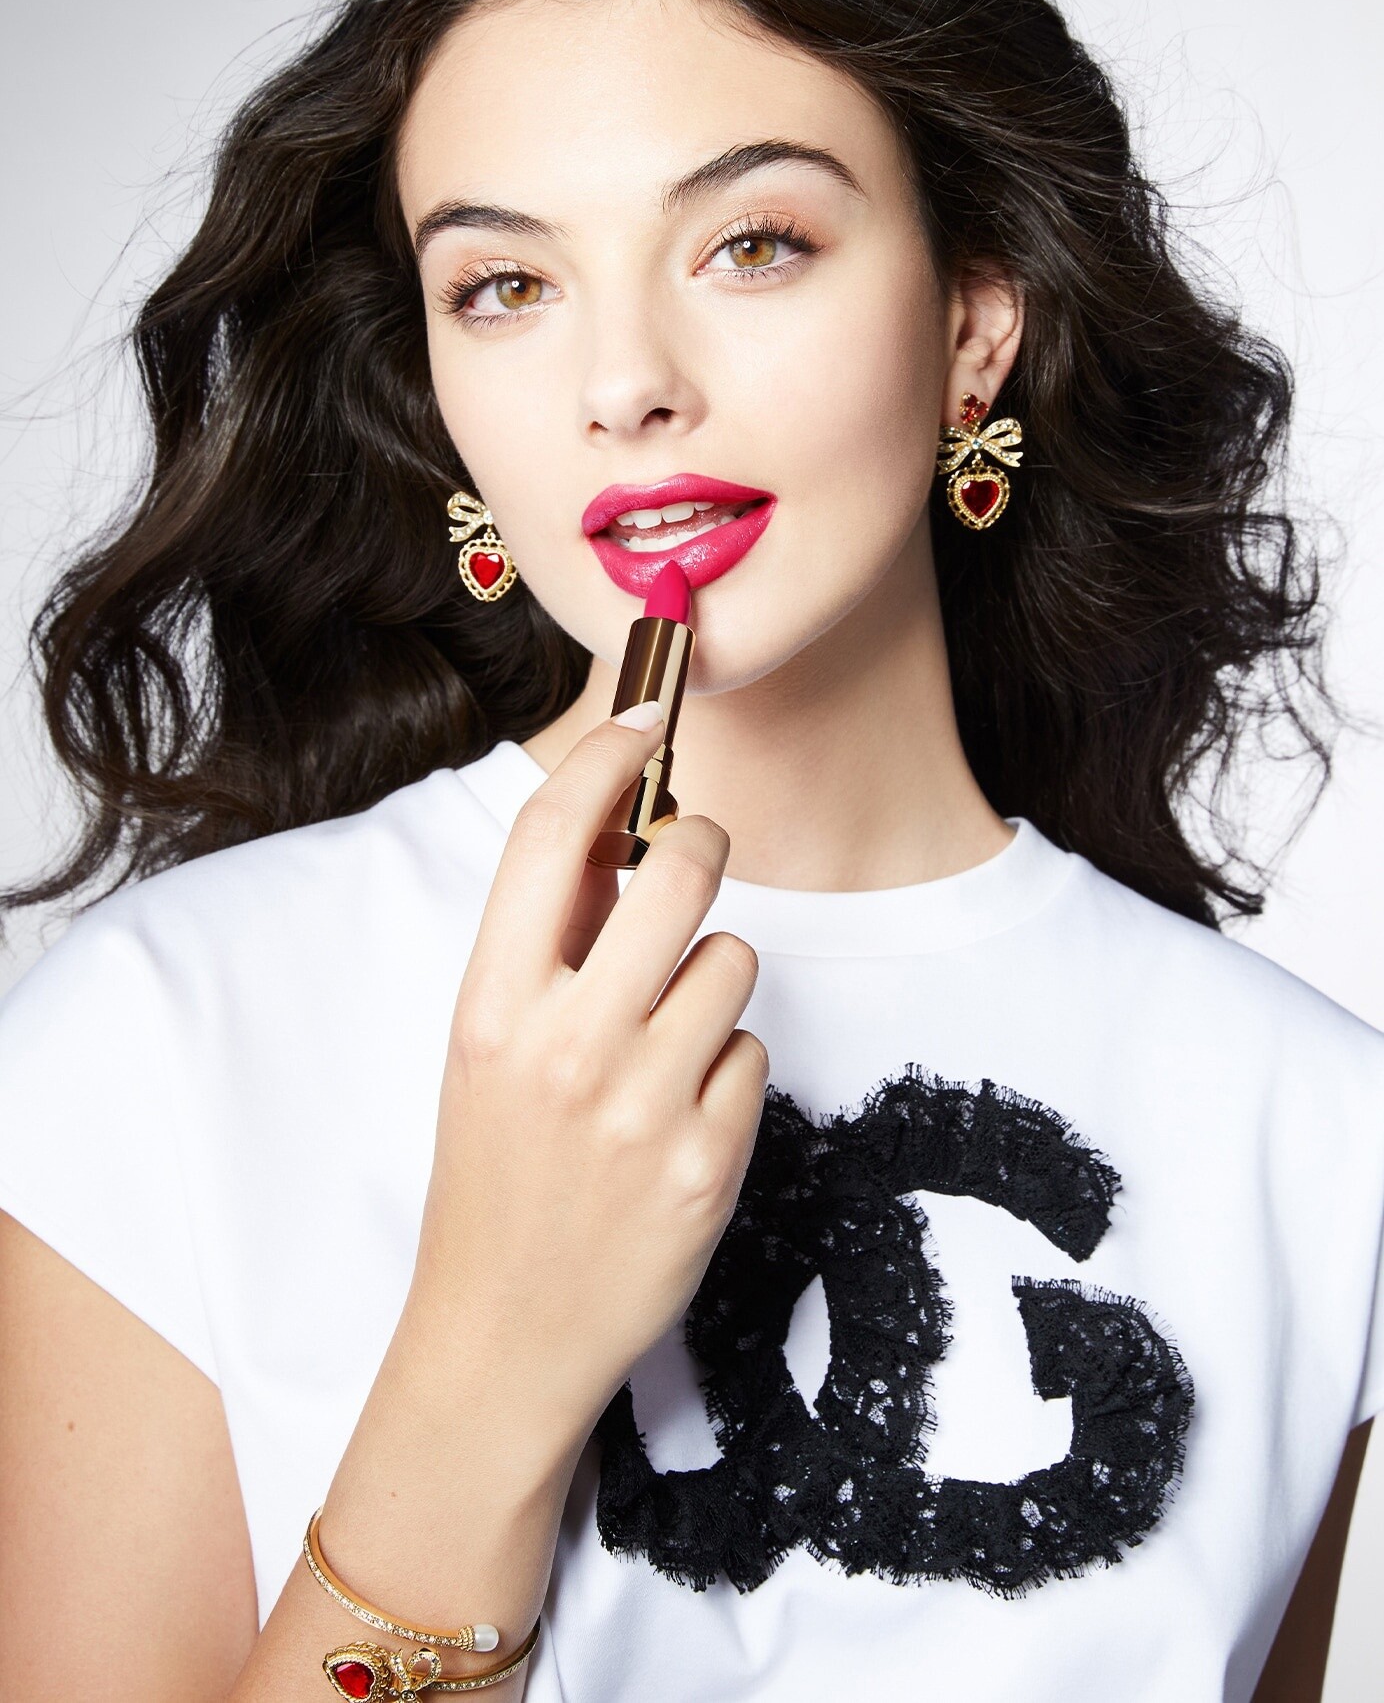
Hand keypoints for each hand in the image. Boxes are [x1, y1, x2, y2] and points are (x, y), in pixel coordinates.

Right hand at [411, 709, 766, 1467]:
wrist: (503, 1337)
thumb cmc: (492, 1176)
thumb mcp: (486, 1048)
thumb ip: (547, 942)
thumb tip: (616, 826)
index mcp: (491, 1006)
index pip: (552, 836)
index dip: (608, 756)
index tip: (644, 718)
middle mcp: (568, 1045)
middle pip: (683, 871)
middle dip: (701, 849)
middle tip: (690, 863)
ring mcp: (644, 1105)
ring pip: (734, 960)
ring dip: (711, 979)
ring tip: (664, 1038)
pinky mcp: (710, 1160)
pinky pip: (752, 1051)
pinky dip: (727, 1068)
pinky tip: (680, 1115)